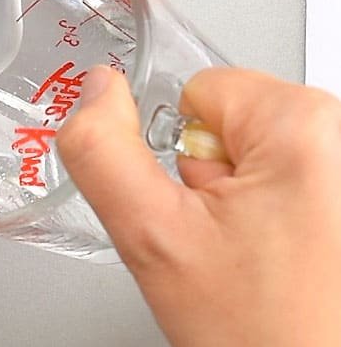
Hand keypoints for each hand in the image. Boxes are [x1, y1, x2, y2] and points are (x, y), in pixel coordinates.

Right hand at [56, 67, 340, 346]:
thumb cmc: (267, 333)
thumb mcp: (152, 237)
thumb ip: (104, 151)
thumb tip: (94, 88)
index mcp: (301, 122)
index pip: (197, 91)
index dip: (178, 155)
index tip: (200, 209)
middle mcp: (339, 133)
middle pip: (226, 121)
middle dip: (211, 180)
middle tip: (226, 243)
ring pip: (252, 154)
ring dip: (238, 202)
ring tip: (255, 258)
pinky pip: (284, 180)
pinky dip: (270, 216)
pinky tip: (277, 261)